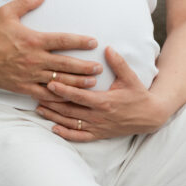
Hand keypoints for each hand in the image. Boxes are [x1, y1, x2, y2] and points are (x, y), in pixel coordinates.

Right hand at [0, 0, 101, 102]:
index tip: (93, 42)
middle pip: (66, 65)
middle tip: (99, 68)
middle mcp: (35, 59)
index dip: (80, 42)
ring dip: (77, 83)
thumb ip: (26, 2)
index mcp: (34, 40)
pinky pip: (44, 94)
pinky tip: (69, 98)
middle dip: (85, 67)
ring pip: (59, 82)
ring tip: (92, 84)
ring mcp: (29, 75)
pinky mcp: (23, 87)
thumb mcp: (7, 12)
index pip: (63, 41)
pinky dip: (58, 97)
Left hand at [36, 46, 185, 141]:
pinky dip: (66, 134)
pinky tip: (54, 129)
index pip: (79, 96)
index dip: (64, 90)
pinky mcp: (99, 134)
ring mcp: (98, 127)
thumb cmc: (138, 95)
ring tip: (38, 109)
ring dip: (54, 117)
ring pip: (71, 124)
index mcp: (104, 102)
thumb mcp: (130, 78)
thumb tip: (108, 48)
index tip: (50, 83)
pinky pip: (80, 137)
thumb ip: (118, 63)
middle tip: (35, 94)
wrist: (150, 117)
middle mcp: (99, 116)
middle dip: (52, 102)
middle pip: (70, 110)